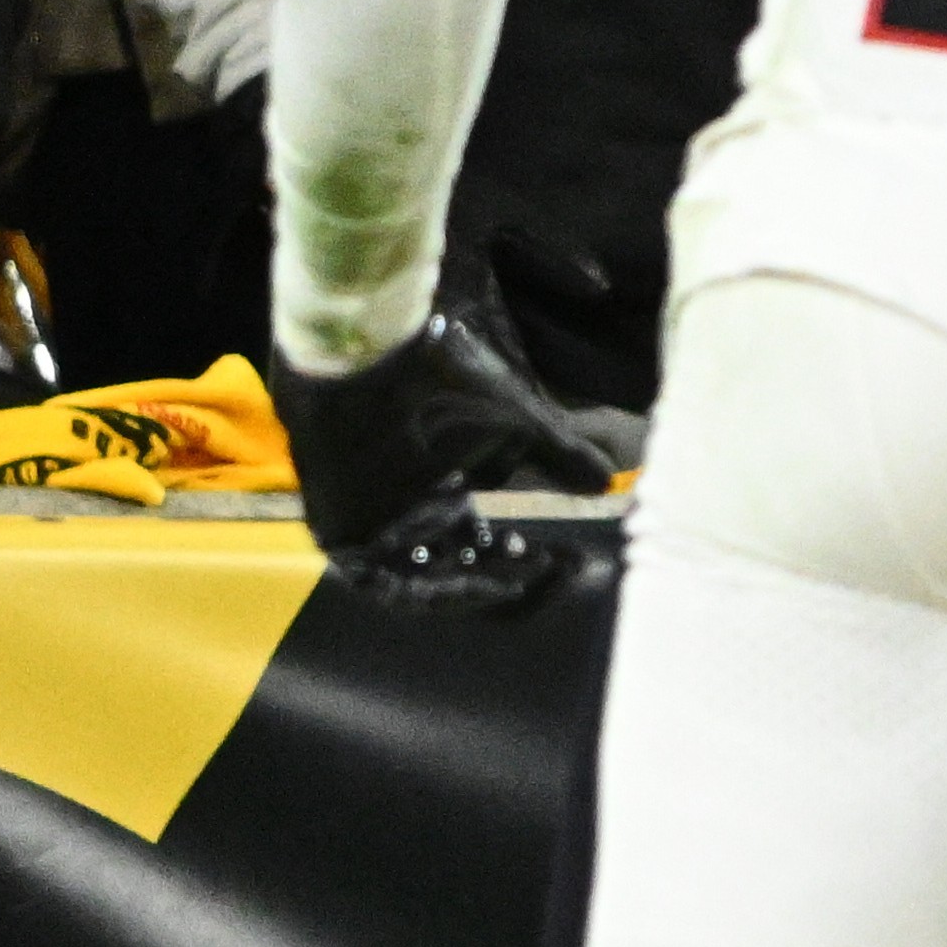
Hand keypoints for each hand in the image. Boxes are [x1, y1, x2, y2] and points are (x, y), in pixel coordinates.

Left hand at [273, 308, 618, 607]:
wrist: (372, 354)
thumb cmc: (440, 378)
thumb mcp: (519, 421)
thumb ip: (559, 453)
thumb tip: (607, 480)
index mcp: (439, 488)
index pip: (479, 545)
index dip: (519, 560)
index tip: (561, 561)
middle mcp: (406, 511)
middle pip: (451, 569)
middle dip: (499, 581)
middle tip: (541, 579)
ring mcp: (371, 523)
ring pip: (417, 581)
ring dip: (466, 591)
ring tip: (510, 588)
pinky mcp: (340, 530)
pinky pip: (378, 582)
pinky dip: (422, 592)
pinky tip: (467, 584)